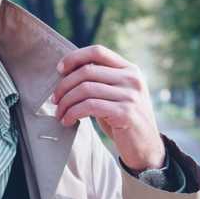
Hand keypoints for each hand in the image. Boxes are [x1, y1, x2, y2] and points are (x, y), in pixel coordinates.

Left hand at [51, 45, 164, 171]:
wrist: (145, 147)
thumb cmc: (122, 119)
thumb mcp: (114, 94)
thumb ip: (99, 80)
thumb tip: (65, 72)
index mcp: (129, 69)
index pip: (97, 51)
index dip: (74, 57)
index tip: (59, 70)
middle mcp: (132, 78)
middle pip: (87, 71)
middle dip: (64, 85)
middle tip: (54, 100)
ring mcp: (130, 95)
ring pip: (85, 89)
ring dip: (65, 102)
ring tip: (59, 113)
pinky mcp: (125, 112)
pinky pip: (89, 106)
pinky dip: (72, 113)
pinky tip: (67, 121)